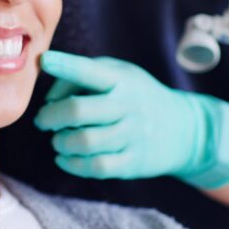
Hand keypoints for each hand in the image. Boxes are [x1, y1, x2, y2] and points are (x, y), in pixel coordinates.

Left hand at [33, 51, 228, 188]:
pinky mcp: (133, 162)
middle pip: (78, 111)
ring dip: (61, 142)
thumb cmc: (137, 97)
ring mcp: (132, 135)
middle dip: (50, 117)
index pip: (89, 71)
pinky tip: (65, 158)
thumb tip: (49, 99)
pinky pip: (96, 166)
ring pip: (84, 142)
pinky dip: (72, 164)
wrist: (184, 129)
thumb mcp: (120, 75)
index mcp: (121, 80)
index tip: (44, 61)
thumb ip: (83, 77)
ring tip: (58, 140)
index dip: (65, 65)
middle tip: (43, 120)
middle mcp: (128, 106)